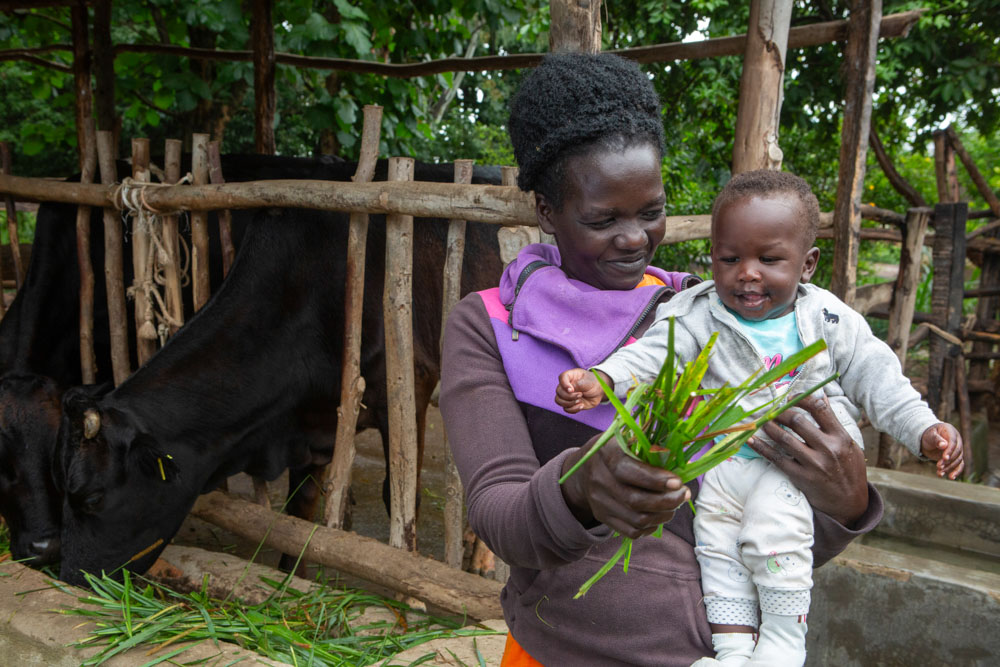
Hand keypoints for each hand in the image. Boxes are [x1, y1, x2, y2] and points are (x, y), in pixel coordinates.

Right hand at [556, 368, 607, 412]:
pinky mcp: (569, 404)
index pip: (562, 377)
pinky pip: (566, 409)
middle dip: (569, 396)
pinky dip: (573, 409)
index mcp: (570, 376)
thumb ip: (578, 384)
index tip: (572, 389)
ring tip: (579, 401)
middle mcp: (566, 385)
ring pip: (559, 401)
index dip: (564, 384)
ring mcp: (566, 395)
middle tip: (580, 395)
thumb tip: (569, 391)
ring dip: (569, 403)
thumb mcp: (588, 381)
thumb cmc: (593, 383)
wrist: (599, 392)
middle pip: (559, 391)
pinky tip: (581, 405)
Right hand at [560, 433, 690, 538]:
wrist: (581, 472)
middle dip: (667, 501)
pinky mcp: (603, 517)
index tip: (678, 482)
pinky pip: (631, 531)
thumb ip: (649, 445)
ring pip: (637, 519)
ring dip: (663, 515)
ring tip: (675, 504)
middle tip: (684, 494)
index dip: (655, 479)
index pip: (628, 471)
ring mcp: (599, 502)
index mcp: (605, 454)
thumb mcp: (625, 439)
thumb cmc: (613, 451)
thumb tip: (680, 458)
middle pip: (635, 500)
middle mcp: (599, 480)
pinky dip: (651, 526)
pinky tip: (660, 514)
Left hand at [748, 394, 867, 526]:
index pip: (818, 408)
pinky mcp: (801, 477)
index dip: (801, 398)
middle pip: (797, 421)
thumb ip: (834, 422)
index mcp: (841, 437)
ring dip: (768, 426)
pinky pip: (777, 459)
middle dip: (780, 412)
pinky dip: (761, 448)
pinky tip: (752, 440)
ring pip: (784, 438)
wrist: (850, 505)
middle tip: (771, 410)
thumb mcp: (849, 445)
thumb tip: (821, 397)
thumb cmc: (850, 471)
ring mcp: (814, 464)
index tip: (789, 398)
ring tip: (761, 421)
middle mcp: (828, 449)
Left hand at [920, 423, 963, 479]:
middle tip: (938, 466)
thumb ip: (936, 439)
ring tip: (940, 473)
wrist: (927, 440)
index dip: (950, 451)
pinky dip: (955, 472)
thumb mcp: (930, 435)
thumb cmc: (928, 435)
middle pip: (957, 453)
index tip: (944, 458)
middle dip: (948, 461)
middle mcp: (957, 441)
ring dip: (949, 468)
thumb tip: (943, 445)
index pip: (953, 443)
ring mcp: (957, 450)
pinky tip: (950, 477)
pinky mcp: (955, 458)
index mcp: (951, 432)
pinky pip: (958, 466)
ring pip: (958, 461)